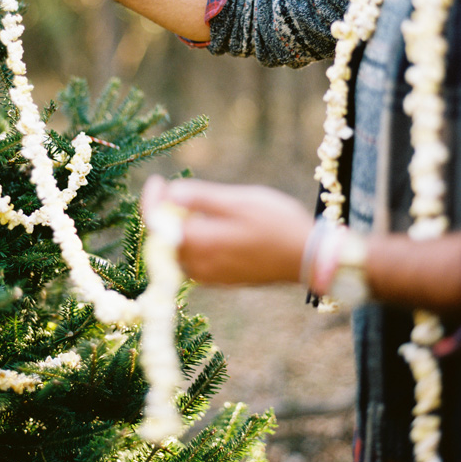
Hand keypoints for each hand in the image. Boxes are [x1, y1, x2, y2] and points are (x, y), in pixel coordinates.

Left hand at [141, 176, 313, 285]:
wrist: (309, 259)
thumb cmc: (278, 224)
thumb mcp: (240, 201)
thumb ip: (201, 198)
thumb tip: (170, 192)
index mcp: (201, 244)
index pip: (157, 226)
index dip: (152, 202)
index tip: (157, 181)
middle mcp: (200, 266)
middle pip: (164, 241)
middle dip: (163, 214)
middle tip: (172, 189)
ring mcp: (210, 277)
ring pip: (178, 252)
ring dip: (177, 229)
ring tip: (190, 205)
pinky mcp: (222, 280)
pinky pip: (193, 261)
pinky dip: (191, 242)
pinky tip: (207, 226)